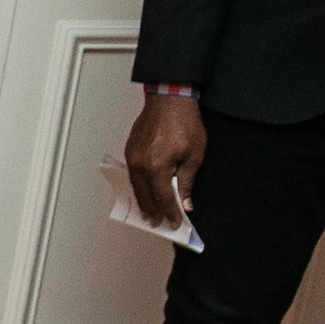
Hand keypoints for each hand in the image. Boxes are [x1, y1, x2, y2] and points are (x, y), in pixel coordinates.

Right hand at [124, 91, 204, 228]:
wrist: (170, 100)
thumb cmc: (184, 123)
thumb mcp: (194, 156)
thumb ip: (187, 182)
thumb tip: (186, 202)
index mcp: (157, 168)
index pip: (163, 198)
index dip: (170, 213)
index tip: (175, 222)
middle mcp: (140, 165)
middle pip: (145, 195)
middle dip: (152, 211)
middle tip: (157, 223)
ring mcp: (132, 157)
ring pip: (135, 186)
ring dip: (142, 200)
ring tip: (148, 212)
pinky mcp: (130, 150)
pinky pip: (132, 174)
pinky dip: (137, 186)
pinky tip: (143, 190)